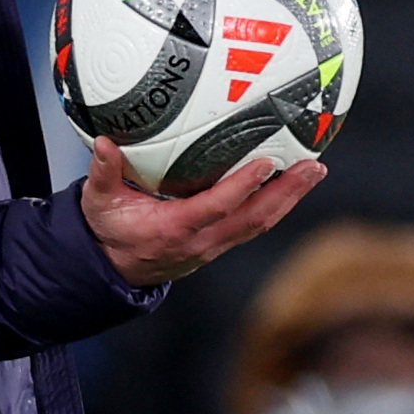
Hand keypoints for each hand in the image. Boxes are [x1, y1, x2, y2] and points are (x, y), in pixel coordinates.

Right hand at [80, 135, 324, 286]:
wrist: (115, 269)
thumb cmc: (110, 231)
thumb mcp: (98, 203)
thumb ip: (103, 173)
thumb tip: (105, 144)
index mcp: (174, 229)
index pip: (215, 208)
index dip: (241, 188)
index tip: (264, 164)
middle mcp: (202, 241)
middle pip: (253, 218)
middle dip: (286, 193)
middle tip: (313, 167)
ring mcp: (215, 245)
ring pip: (261, 223)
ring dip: (290, 198)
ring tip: (315, 171)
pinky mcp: (221, 242)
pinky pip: (255, 224)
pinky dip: (278, 204)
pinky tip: (294, 184)